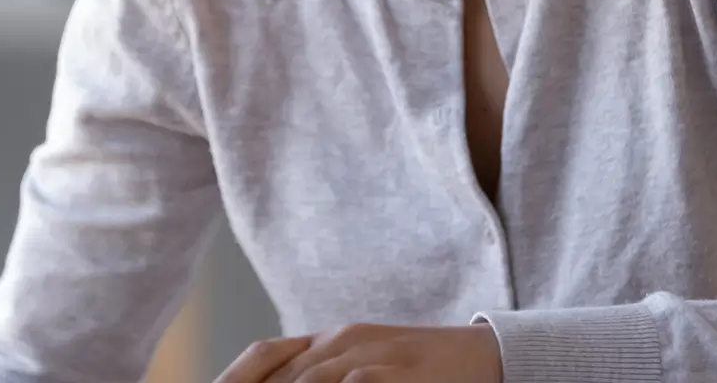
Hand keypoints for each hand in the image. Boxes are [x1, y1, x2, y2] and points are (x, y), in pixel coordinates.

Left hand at [213, 322, 502, 382]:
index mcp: (331, 338)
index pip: (266, 353)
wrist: (483, 355)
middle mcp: (343, 341)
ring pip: (309, 380)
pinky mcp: (397, 372)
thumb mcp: (365, 363)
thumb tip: (284, 379)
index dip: (234, 376)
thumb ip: (322, 372)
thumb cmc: (420, 370)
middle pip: (281, 374)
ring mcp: (370, 355)